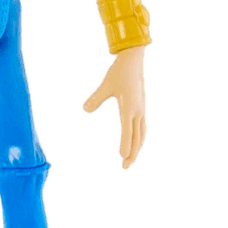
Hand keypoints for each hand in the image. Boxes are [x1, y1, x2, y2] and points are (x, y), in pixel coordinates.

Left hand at [80, 46, 148, 171]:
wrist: (134, 58)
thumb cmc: (118, 71)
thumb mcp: (104, 84)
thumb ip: (95, 98)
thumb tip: (84, 110)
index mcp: (129, 107)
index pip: (127, 130)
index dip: (125, 144)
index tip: (121, 157)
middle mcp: (138, 111)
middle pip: (138, 138)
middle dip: (132, 154)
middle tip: (125, 169)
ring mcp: (142, 110)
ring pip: (142, 135)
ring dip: (137, 150)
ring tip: (130, 161)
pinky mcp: (142, 108)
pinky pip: (143, 129)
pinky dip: (140, 140)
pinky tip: (135, 145)